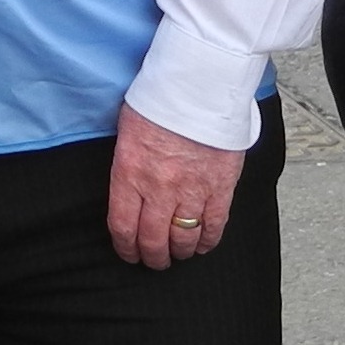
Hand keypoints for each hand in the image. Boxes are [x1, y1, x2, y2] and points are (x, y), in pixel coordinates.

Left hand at [107, 106, 244, 267]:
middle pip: (153, 240)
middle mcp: (159, 188)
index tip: (129, 253)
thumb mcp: (127, 131)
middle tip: (154, 260)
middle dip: (152, 257)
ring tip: (177, 253)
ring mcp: (192, 190)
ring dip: (179, 252)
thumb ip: (128, 165)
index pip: (123, 227)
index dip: (126, 248)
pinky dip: (208, 241)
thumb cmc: (161, 99)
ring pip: (184, 238)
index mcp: (130, 173)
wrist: (198, 85)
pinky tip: (203, 244)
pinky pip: (214, 225)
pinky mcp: (220, 187)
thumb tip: (127, 188)